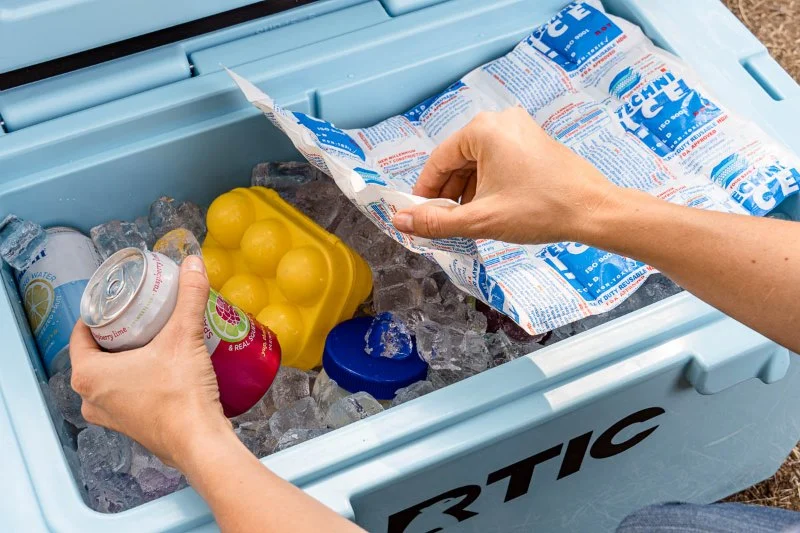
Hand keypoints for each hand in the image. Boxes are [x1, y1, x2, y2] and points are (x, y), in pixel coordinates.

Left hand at [69, 256, 230, 468]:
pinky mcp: (131, 426)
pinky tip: (163, 365)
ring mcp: (110, 416)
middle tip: (142, 313)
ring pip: (111, 375)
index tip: (120, 299)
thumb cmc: (180, 395)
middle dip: (118, 332)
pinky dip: (139, 377)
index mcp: (89, 375)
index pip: (81, 333)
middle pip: (97, 353)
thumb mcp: (184, 338)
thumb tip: (193, 264)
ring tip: (155, 336)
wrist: (200, 442)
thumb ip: (189, 298)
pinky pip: (126, 393)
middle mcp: (91, 398)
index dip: (101, 312)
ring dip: (129, 356)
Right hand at [392, 107, 620, 243]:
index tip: (417, 215)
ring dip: (466, 192)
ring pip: (477, 163)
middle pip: (457, 160)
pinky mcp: (532, 143)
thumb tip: (401, 221)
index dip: (424, 191)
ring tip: (466, 221)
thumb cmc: (541, 209)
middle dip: (447, 194)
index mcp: (483, 130)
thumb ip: (436, 221)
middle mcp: (500, 122)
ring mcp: (519, 130)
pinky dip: (486, 184)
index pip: (438, 161)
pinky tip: (488, 209)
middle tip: (440, 223)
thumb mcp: (481, 219)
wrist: (593, 211)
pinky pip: (497, 161)